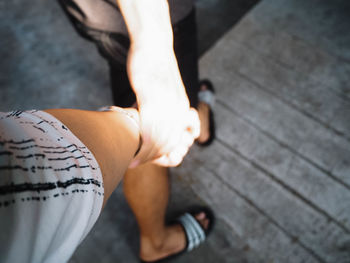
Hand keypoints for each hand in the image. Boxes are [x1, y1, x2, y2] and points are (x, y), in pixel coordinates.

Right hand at [127, 44, 199, 166]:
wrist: (154, 46)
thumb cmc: (156, 69)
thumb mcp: (166, 91)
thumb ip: (165, 108)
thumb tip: (153, 121)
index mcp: (183, 110)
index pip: (180, 142)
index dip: (168, 155)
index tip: (154, 161)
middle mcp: (179, 110)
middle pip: (170, 144)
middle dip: (154, 158)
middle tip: (138, 162)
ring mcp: (167, 106)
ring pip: (160, 141)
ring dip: (147, 156)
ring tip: (134, 162)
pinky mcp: (152, 99)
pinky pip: (149, 130)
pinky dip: (141, 147)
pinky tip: (133, 153)